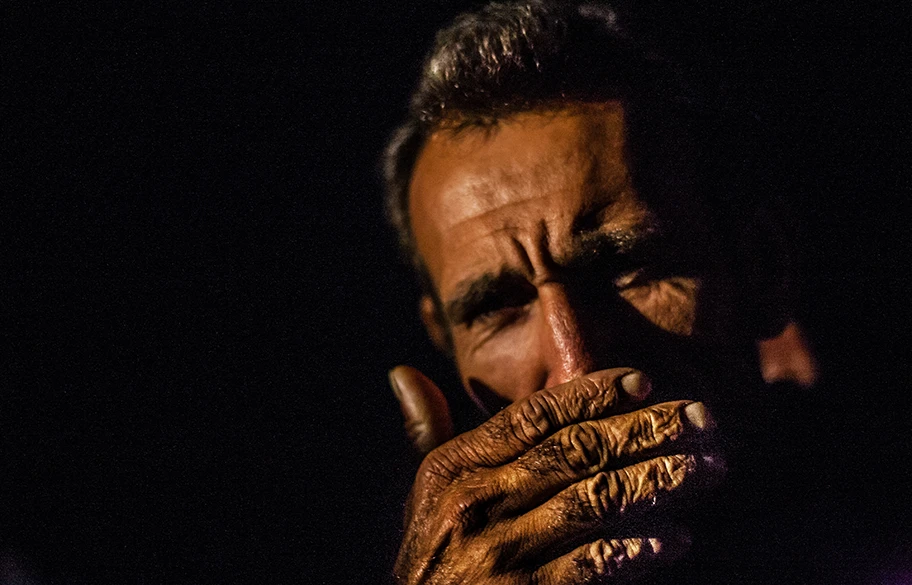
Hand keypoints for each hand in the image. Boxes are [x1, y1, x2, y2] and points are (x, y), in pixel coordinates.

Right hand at [389, 366, 721, 584]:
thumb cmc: (429, 557)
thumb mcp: (419, 494)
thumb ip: (424, 431)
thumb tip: (403, 373)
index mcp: (455, 466)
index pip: (533, 415)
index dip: (591, 394)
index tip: (643, 382)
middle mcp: (476, 501)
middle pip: (575, 451)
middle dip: (646, 430)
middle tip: (702, 419)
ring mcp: (500, 552)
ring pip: (594, 501)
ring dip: (658, 482)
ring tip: (707, 469)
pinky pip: (592, 566)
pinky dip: (637, 550)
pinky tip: (675, 538)